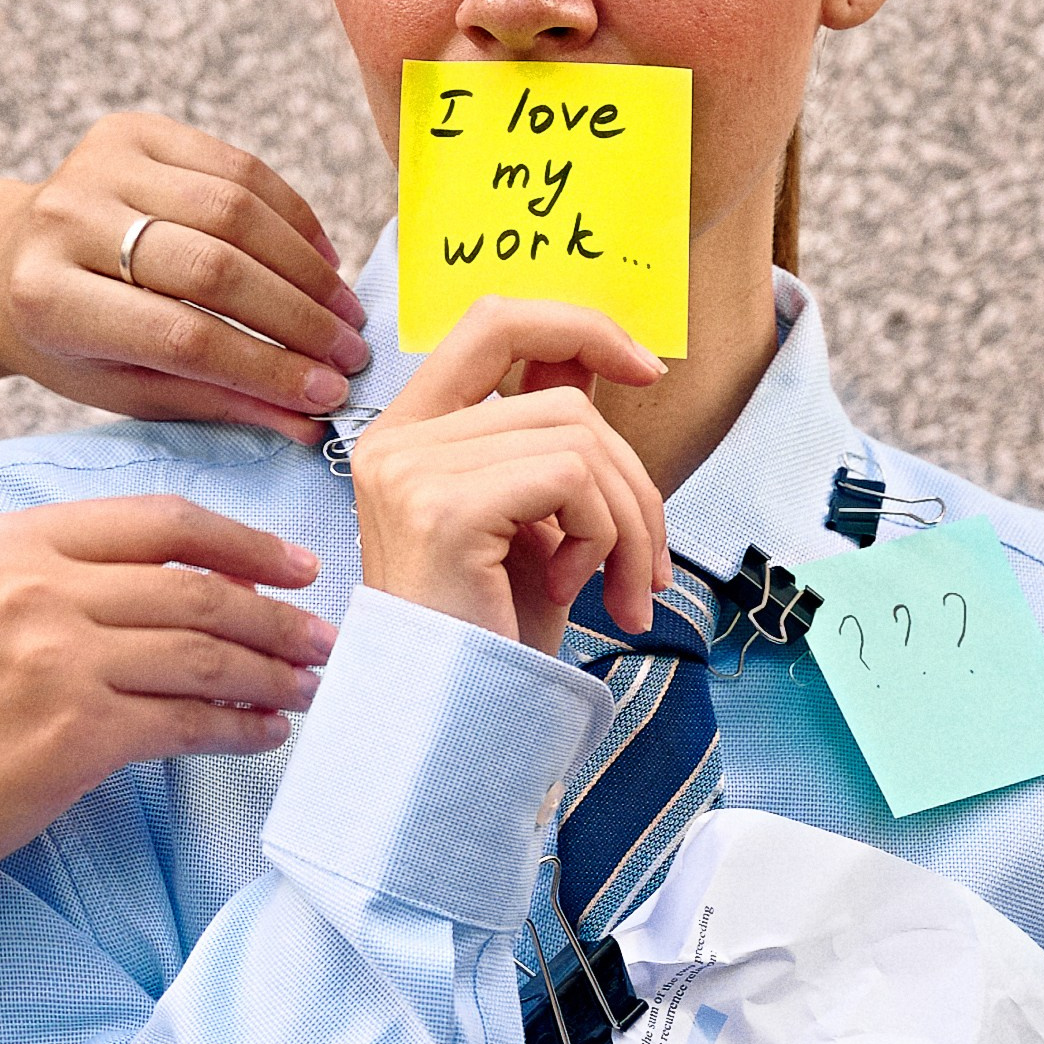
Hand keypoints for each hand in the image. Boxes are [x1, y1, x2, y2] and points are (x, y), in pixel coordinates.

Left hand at [0, 113, 371, 440]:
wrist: (3, 262)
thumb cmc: (71, 342)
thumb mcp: (125, 389)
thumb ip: (216, 401)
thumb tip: (312, 420)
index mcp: (51, 299)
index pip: (183, 337)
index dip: (266, 366)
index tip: (328, 392)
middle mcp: (67, 221)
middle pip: (214, 267)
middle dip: (298, 318)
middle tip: (349, 353)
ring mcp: (98, 164)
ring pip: (236, 209)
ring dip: (306, 267)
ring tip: (343, 311)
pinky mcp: (131, 129)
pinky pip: (238, 166)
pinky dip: (291, 215)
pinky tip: (320, 259)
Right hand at [0, 496, 334, 1005]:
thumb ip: (70, 584)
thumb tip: (195, 584)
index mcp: (11, 541)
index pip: (162, 519)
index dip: (246, 542)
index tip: (297, 567)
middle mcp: (33, 587)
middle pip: (197, 587)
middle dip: (277, 615)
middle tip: (324, 640)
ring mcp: (54, 659)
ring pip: (205, 653)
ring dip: (272, 673)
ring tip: (307, 688)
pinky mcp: (74, 735)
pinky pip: (190, 721)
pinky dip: (241, 729)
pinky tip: (265, 735)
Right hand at [350, 297, 669, 652]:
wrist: (457, 721)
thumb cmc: (494, 631)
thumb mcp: (532, 520)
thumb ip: (547, 437)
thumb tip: (607, 356)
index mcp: (408, 433)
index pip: (493, 322)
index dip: (579, 325)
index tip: (647, 369)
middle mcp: (395, 441)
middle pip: (565, 402)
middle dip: (633, 485)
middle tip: (648, 568)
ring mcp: (411, 470)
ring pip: (579, 440)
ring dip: (628, 525)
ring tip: (616, 591)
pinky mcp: (442, 509)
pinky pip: (571, 478)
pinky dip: (601, 537)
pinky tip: (572, 590)